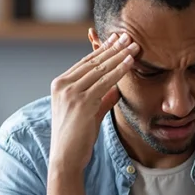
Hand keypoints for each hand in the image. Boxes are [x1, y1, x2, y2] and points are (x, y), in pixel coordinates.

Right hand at [49, 32, 138, 172]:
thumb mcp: (89, 114)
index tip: (117, 40)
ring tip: (134, 45)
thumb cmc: (77, 139)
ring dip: (119, 55)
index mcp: (60, 84)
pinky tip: (130, 62)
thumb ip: (101, 100)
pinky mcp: (81, 102)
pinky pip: (105, 82)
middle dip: (112, 47)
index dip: (103, 50)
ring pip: (100, 69)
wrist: (66, 158)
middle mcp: (62, 85)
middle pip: (93, 61)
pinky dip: (119, 71)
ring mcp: (70, 92)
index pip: (85, 62)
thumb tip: (116, 90)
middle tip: (129, 36)